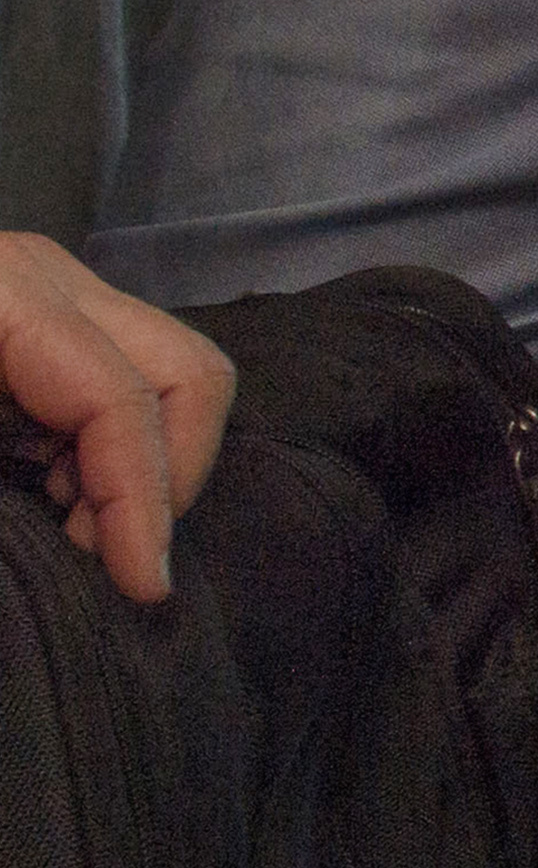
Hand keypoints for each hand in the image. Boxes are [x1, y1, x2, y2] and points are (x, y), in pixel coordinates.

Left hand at [0, 232, 235, 605]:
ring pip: (178, 373)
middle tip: (117, 553)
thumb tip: (105, 550)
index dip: (142, 502)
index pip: (125, 398)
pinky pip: (134, 378)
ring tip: (80, 524)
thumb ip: (14, 490)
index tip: (143, 589)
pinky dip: (118, 449)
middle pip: (190, 371)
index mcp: (8, 295)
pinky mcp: (50, 315)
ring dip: (151, 465)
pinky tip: (62, 490)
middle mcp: (52, 278)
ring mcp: (57, 291)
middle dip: (173, 476)